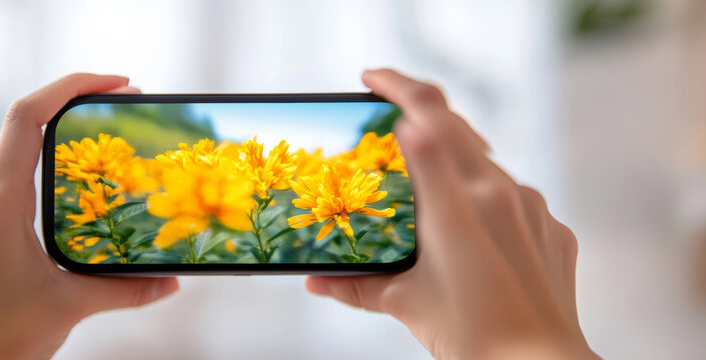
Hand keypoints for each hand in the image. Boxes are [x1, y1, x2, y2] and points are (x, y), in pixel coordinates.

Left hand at [0, 74, 179, 358]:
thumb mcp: (70, 307)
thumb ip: (125, 288)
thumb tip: (170, 283)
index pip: (28, 115)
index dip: (71, 86)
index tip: (115, 85)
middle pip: (23, 145)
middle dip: (71, 140)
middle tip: (114, 142)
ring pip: (7, 182)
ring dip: (48, 183)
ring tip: (85, 205)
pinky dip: (24, 213)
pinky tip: (44, 246)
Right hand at [306, 69, 597, 358]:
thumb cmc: (474, 338)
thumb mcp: (405, 304)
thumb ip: (356, 285)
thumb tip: (316, 280)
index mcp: (457, 203)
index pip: (425, 117)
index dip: (396, 86)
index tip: (372, 78)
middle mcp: (500, 193)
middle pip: (456, 125)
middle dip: (420, 115)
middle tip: (389, 122)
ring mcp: (531, 208)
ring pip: (485, 161)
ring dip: (453, 158)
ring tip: (426, 185)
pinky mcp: (550, 227)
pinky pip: (512, 196)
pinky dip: (485, 198)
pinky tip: (471, 229)